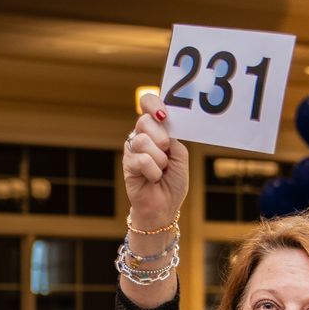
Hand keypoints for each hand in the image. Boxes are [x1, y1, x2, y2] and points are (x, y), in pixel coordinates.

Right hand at [123, 93, 189, 226]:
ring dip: (159, 159)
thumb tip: (163, 127)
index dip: (152, 103)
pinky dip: (153, 172)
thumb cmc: (173, 182)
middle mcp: (141, 135)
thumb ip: (173, 139)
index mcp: (156, 129)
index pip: (147, 104)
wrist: (165, 206)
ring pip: (143, 141)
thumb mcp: (181, 156)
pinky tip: (153, 178)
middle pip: (145, 121)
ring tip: (161, 170)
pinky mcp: (127, 164)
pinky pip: (142, 160)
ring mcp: (132, 149)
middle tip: (166, 153)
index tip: (163, 113)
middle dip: (161, 138)